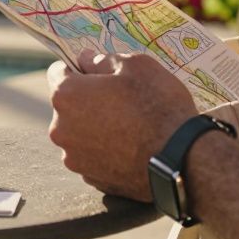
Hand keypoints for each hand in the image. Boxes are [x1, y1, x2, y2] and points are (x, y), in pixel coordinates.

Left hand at [47, 50, 196, 199]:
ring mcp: (74, 157)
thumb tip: (85, 59)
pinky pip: (92, 155)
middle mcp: (60, 128)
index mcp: (66, 95)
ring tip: (130, 125)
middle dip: (88, 99)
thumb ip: (103, 60)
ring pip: (80, 132)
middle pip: (68, 105)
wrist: (181, 159)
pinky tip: (131, 146)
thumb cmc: (158, 104)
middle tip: (121, 99)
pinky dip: (105, 149)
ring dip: (95, 126)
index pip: (57, 72)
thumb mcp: (136, 65)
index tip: (100, 73)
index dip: (79, 68)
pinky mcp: (90, 178)